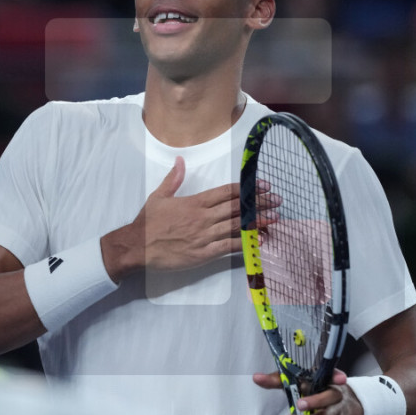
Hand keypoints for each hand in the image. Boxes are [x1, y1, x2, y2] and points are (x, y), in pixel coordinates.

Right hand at [101, 157, 277, 280]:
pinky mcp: (204, 253)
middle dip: (259, 203)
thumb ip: (173, 179)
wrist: (137, 247)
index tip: (263, 186)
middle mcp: (203, 218)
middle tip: (277, 200)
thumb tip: (180, 160)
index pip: (227, 192)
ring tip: (275, 219)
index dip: (247, 189)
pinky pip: (229, 247)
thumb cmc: (148, 222)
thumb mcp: (159, 196)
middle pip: (237, 208)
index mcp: (195, 202)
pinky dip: (245, 243)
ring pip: (237, 226)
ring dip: (257, 222)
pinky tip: (258, 241)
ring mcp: (205, 236)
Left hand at [253, 369, 363, 414]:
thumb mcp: (299, 380)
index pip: (335, 375)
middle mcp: (336, 395)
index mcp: (328, 380)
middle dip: (315, 402)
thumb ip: (278, 379)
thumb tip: (256, 378)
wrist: (339, 406)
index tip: (341, 378)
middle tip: (298, 405)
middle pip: (330, 398)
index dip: (338, 375)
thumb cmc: (315, 390)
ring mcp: (336, 414)